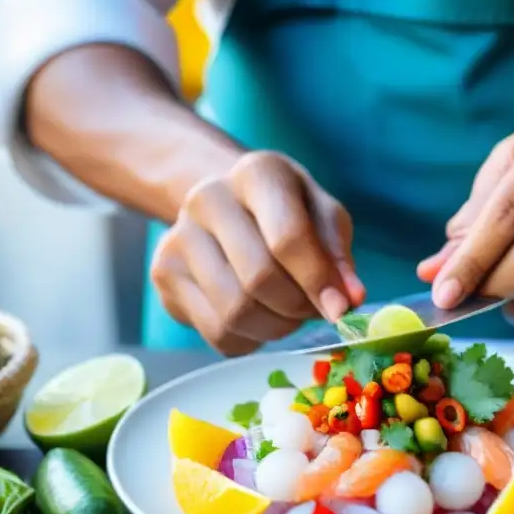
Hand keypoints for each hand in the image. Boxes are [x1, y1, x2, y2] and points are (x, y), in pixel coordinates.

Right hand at [151, 151, 365, 354]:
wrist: (227, 206)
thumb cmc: (287, 212)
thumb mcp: (323, 218)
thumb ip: (338, 256)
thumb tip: (348, 300)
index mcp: (257, 173)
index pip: (288, 237)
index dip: (318, 281)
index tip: (340, 310)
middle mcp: (208, 198)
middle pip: (258, 278)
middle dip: (297, 307)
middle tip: (311, 309)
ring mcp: (178, 236)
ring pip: (234, 312)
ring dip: (275, 327)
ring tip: (287, 312)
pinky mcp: (164, 274)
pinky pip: (216, 333)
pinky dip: (249, 339)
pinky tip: (258, 317)